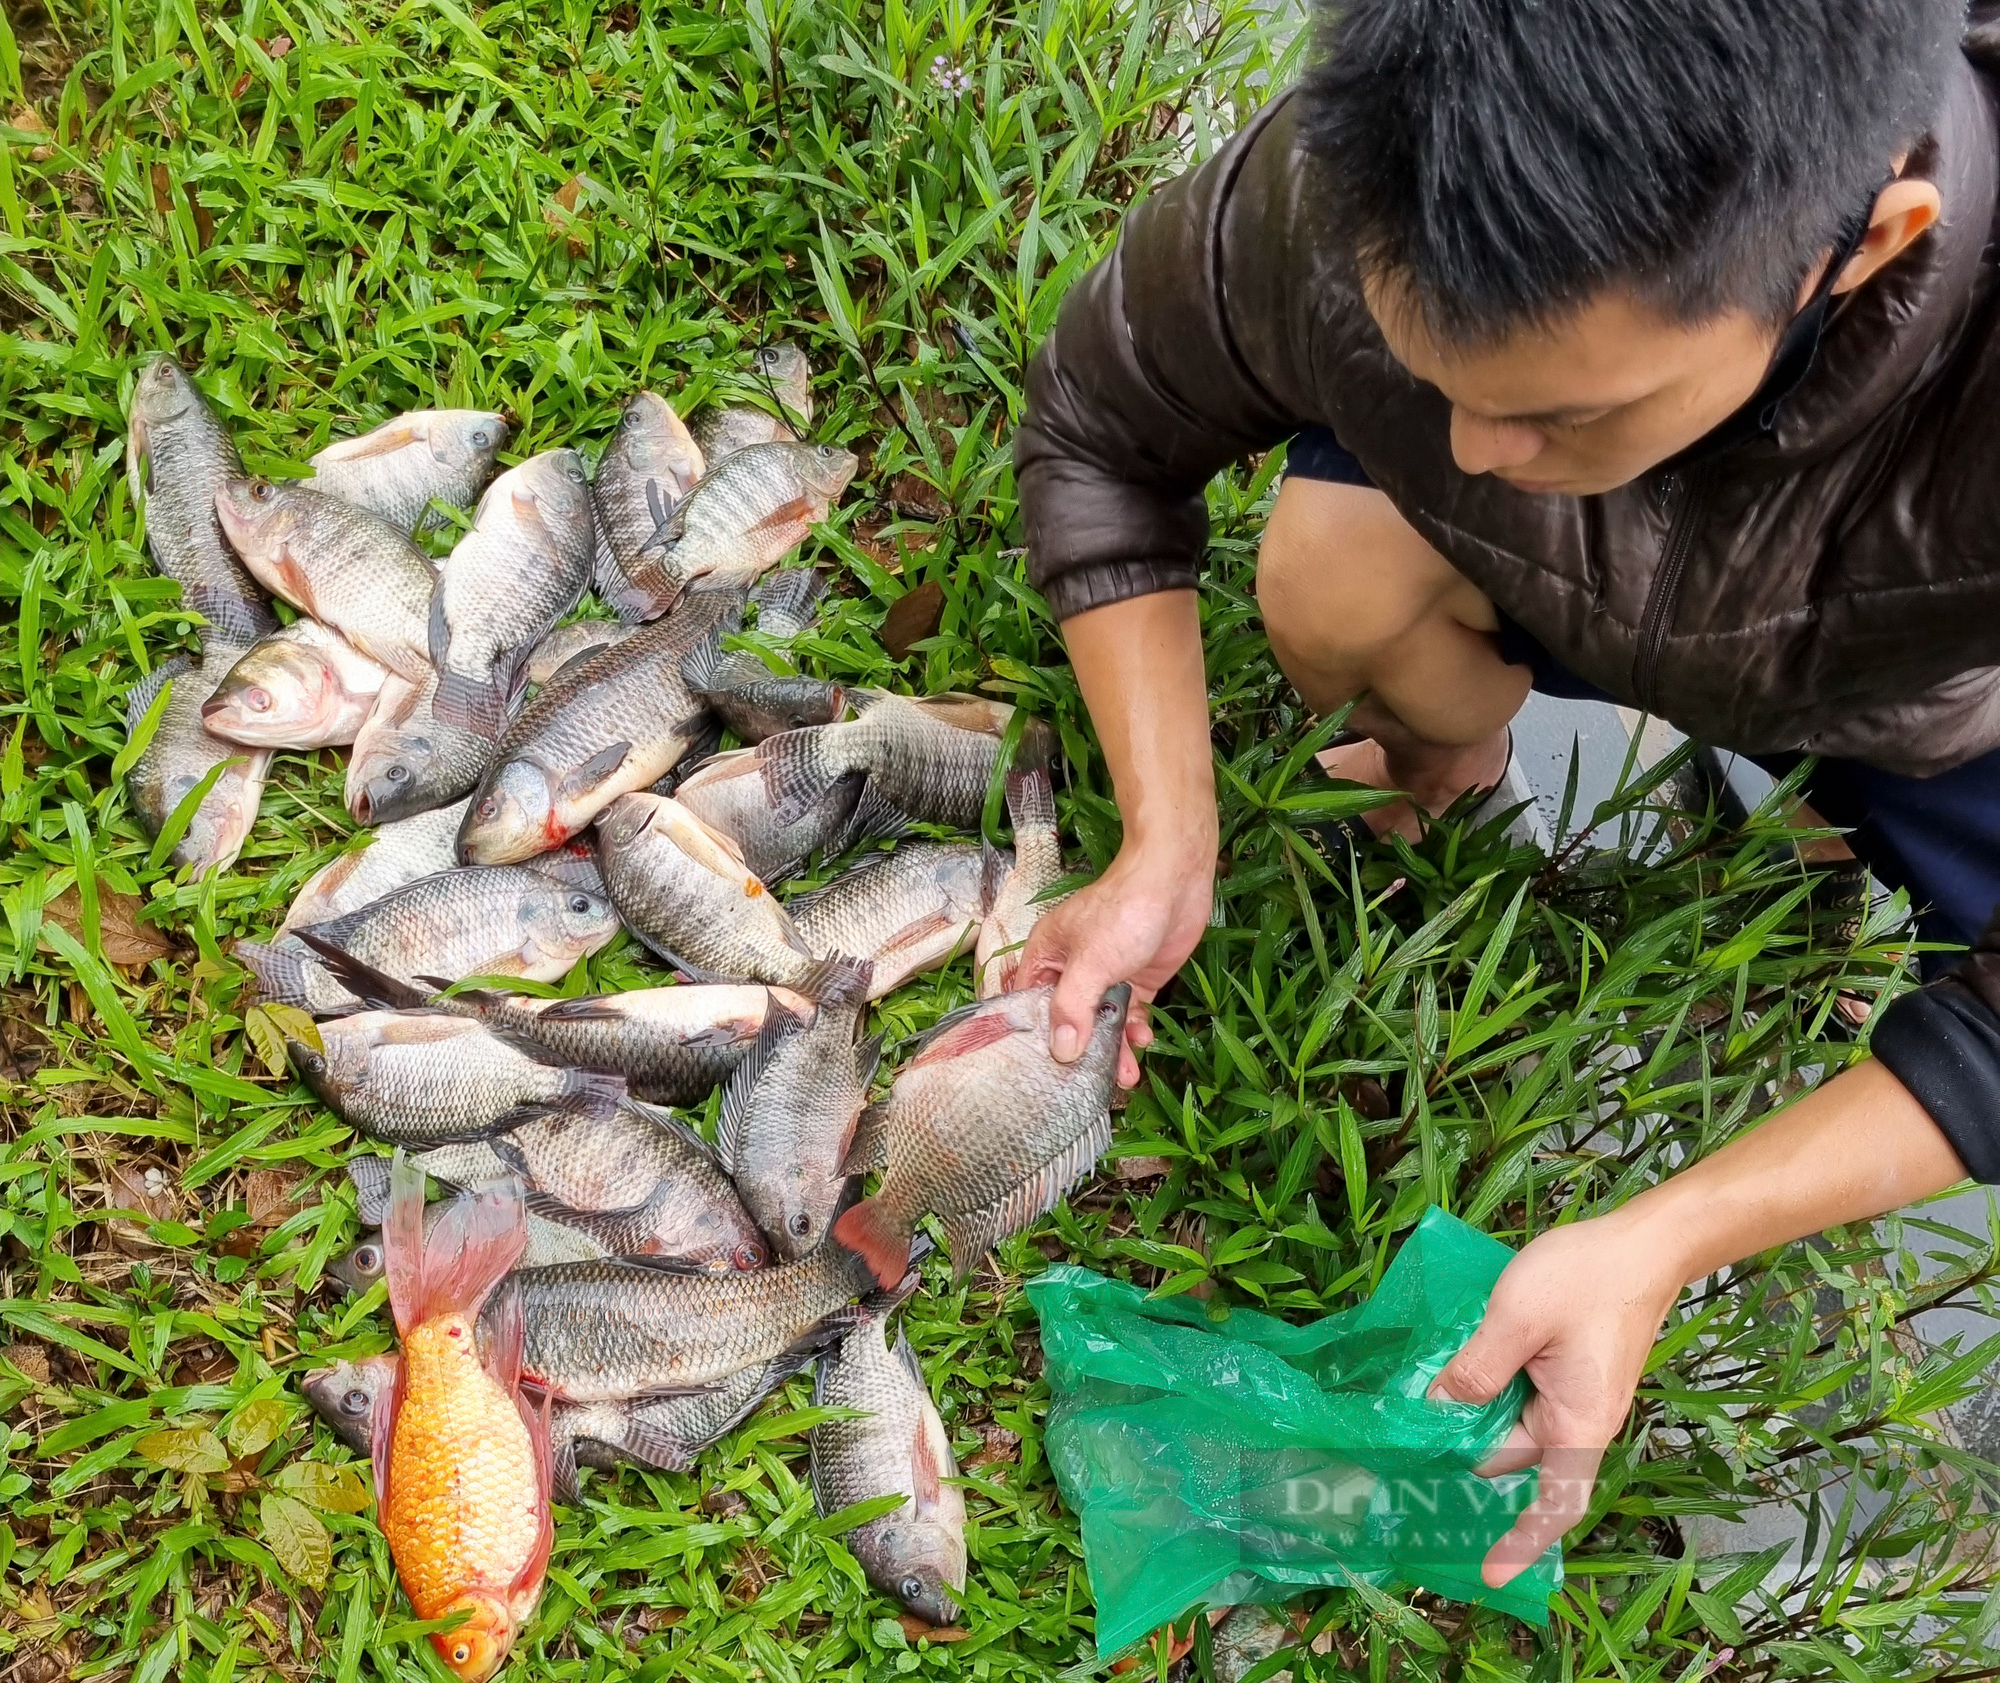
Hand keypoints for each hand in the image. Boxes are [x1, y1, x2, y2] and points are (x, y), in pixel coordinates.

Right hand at [1017, 838, 1214, 1086]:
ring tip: (1127, 1075)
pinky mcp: (1136, 979)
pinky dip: (1135, 1031)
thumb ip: (1073, 1007)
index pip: (1030, 1004)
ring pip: (1102, 1022)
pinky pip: (1129, 1014)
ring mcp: (1106, 974)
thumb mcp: (1091, 962)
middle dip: (1082, 1052)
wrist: (1176, 881)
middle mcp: (1072, 968)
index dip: (1035, 1037)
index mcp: (1047, 956)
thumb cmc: (1124, 911)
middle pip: (1069, 1020)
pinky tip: (1144, 1040)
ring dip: (1114, 1049)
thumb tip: (1061, 1052)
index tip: (1042, 1072)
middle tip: (1092, 1083)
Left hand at [1427, 1210, 1686, 1585]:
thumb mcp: (1516, 1317)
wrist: (1646, 1243)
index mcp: (1576, 1424)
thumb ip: (1476, 1369)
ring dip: (1478, 1406)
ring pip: (1515, 1420)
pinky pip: (1527, 1395)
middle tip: (1410, 1413)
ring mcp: (1580, 1397)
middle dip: (1467, 1439)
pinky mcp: (1575, 1373)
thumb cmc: (1586, 1278)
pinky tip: (1467, 1357)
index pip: (1552, 1504)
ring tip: (1433, 1377)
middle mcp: (1581, 1422)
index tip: (1488, 1576)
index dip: (1518, 1541)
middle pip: (1512, 1453)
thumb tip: (1439, 1409)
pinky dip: (1495, 1386)